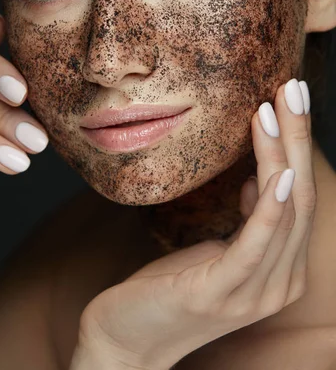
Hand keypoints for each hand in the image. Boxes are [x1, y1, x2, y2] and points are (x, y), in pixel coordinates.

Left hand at [77, 79, 314, 369]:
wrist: (127, 341)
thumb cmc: (171, 288)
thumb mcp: (217, 246)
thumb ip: (249, 218)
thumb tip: (266, 173)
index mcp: (281, 270)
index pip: (301, 197)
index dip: (298, 144)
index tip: (289, 97)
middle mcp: (279, 284)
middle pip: (301, 198)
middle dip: (297, 137)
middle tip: (292, 88)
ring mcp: (253, 293)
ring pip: (283, 212)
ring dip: (280, 155)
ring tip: (271, 108)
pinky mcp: (220, 294)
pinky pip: (255, 243)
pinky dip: (270, 207)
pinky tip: (273, 173)